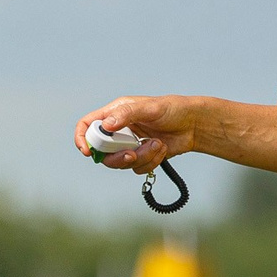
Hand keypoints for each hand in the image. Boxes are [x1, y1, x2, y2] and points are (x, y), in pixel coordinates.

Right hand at [72, 95, 202, 171]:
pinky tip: (162, 149)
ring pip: (121, 163)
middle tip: (132, 155)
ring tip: (157, 145)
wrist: (193, 125)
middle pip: (102, 152)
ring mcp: (129, 145)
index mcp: (115, 113)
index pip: (88, 125)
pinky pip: (137, 168)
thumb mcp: (150, 108)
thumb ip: (126, 115)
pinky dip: (150, 162)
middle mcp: (119, 130)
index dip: (83, 138)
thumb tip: (106, 125)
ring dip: (140, 157)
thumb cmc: (173, 109)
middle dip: (117, 157)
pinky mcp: (142, 156)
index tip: (87, 152)